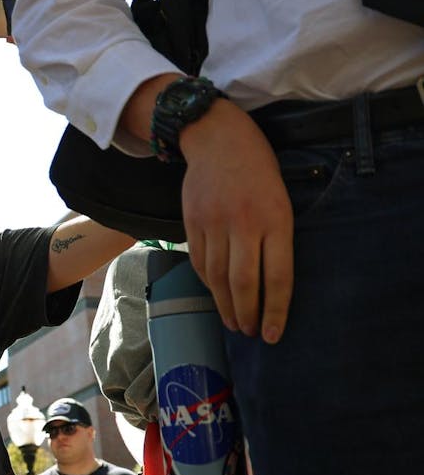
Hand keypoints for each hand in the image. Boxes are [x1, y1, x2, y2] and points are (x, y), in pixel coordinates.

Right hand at [180, 100, 293, 342]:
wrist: (218, 138)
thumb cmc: (259, 170)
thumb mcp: (281, 201)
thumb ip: (276, 238)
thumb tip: (271, 283)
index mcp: (275, 219)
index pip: (277, 277)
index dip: (275, 311)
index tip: (272, 335)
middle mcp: (244, 224)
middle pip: (243, 282)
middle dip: (246, 314)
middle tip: (248, 333)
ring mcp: (214, 222)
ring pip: (217, 276)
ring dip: (224, 304)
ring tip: (231, 321)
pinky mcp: (192, 221)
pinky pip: (199, 260)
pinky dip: (207, 282)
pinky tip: (215, 293)